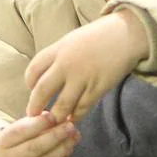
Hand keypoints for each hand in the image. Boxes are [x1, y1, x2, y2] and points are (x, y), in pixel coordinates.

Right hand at [0, 112, 78, 156]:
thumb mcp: (17, 130)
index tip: (54, 115)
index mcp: (2, 142)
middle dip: (55, 136)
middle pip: (34, 148)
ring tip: (74, 138)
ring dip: (62, 149)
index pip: (20, 132)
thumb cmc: (14, 143)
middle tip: (71, 127)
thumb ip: (34, 123)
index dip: (38, 124)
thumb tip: (56, 117)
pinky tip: (69, 151)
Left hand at [24, 9, 148, 121]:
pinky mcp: (97, 87)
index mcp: (58, 49)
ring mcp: (82, 77)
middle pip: (42, 91)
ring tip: (54, 122)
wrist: (126, 34)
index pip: (33, 70)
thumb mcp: (72, 40)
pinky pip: (82, 108)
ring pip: (62, 105)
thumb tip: (47, 73)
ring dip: (56, 116)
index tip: (32, 90)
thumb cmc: (99, 36)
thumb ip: (59, 55)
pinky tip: (74, 119)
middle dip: (35, 106)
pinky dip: (76, 116)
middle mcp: (66, 64)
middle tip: (33, 115)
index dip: (29, 83)